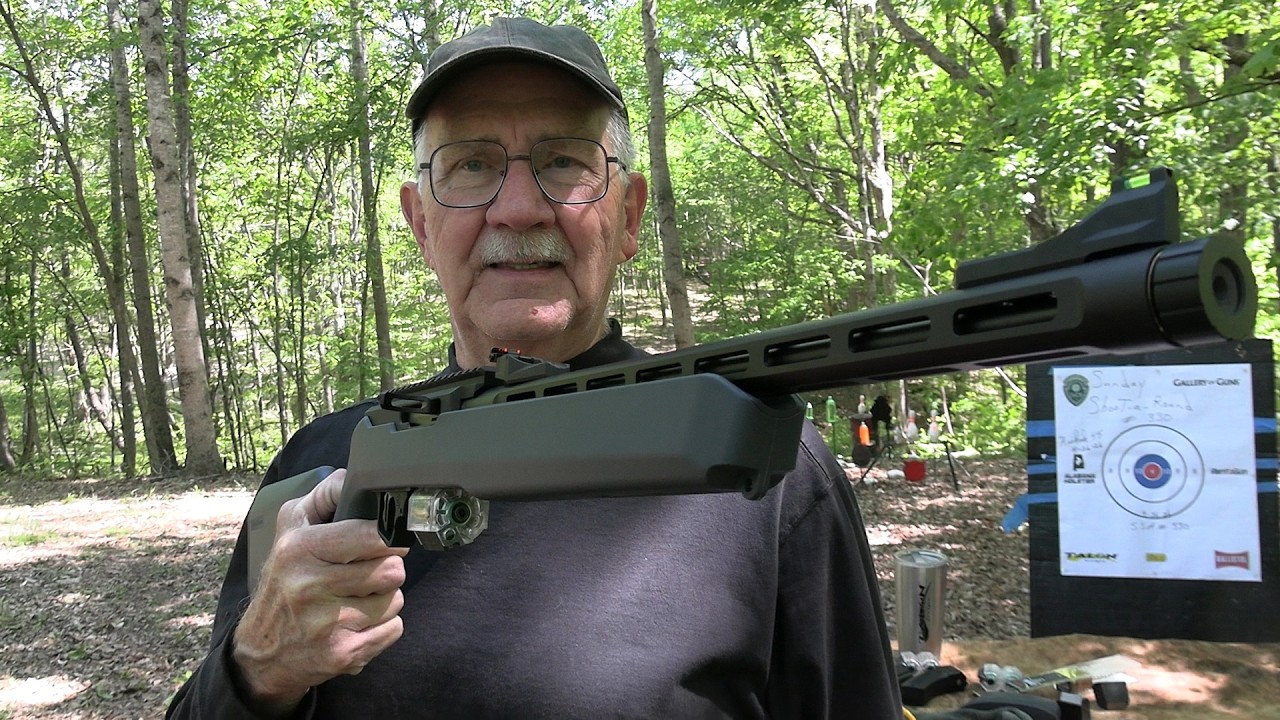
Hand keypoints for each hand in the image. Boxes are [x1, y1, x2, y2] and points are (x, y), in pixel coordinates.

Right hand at [231, 468, 408, 715]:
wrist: (260, 653)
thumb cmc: (283, 582)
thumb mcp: (289, 531)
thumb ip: (324, 497)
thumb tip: (355, 475)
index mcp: (299, 549)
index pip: (373, 535)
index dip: (388, 537)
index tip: (385, 540)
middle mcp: (310, 586)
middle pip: (392, 570)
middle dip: (387, 570)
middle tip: (367, 574)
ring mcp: (327, 624)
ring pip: (396, 600)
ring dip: (386, 600)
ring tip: (358, 600)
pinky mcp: (342, 654)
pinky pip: (394, 629)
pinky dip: (383, 627)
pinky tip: (358, 625)